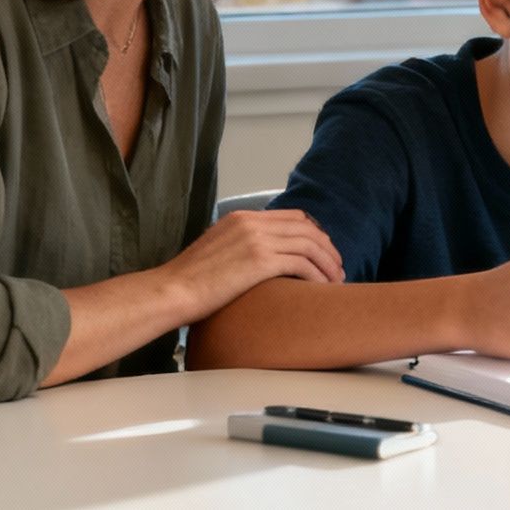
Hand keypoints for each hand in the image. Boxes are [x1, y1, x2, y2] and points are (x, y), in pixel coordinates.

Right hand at [161, 209, 343, 319]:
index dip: (315, 233)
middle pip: (307, 227)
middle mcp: (251, 223)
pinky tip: (322, 289)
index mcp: (242, 218)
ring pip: (310, 244)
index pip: (292, 217)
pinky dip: (318, 275)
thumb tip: (257, 262)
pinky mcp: (260, 261)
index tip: (324, 252)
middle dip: (328, 247)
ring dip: (328, 263)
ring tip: (336, 281)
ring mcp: (256, 240)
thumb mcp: (215, 251)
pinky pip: (302, 263)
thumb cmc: (188, 282)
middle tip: (338, 267)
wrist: (170, 292)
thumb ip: (239, 247)